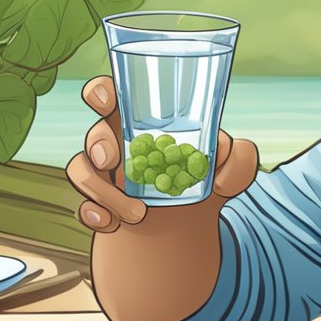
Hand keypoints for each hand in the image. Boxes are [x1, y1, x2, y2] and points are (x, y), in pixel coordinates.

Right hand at [63, 75, 259, 320]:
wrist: (190, 228)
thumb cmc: (202, 182)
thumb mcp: (229, 171)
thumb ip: (237, 158)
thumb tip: (228, 153)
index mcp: (144, 124)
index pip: (114, 97)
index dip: (101, 92)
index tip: (105, 100)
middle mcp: (119, 145)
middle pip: (94, 133)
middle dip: (97, 143)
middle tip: (110, 159)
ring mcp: (105, 176)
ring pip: (82, 170)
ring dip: (102, 190)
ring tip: (137, 214)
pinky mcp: (99, 204)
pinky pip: (84, 205)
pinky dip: (93, 214)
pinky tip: (109, 223)